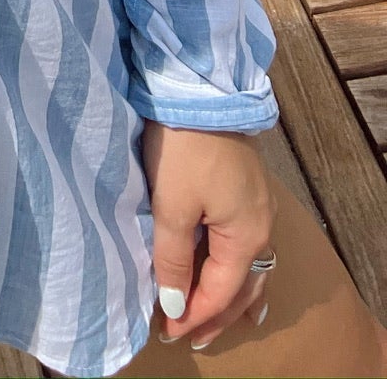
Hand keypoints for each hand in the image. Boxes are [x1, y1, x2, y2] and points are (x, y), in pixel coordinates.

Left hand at [142, 121, 274, 349]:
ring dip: (229, 293)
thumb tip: (176, 305)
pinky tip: (231, 269)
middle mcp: (261, 226)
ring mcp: (258, 206)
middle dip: (216, 314)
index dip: (194, 315)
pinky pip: (246, 242)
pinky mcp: (247, 187)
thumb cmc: (183, 148)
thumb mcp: (171, 206)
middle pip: (243, 286)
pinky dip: (235, 267)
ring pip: (249, 265)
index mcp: (246, 236)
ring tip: (216, 318)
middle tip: (191, 337)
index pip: (221, 292)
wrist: (200, 90)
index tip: (167, 332)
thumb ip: (174, 258)